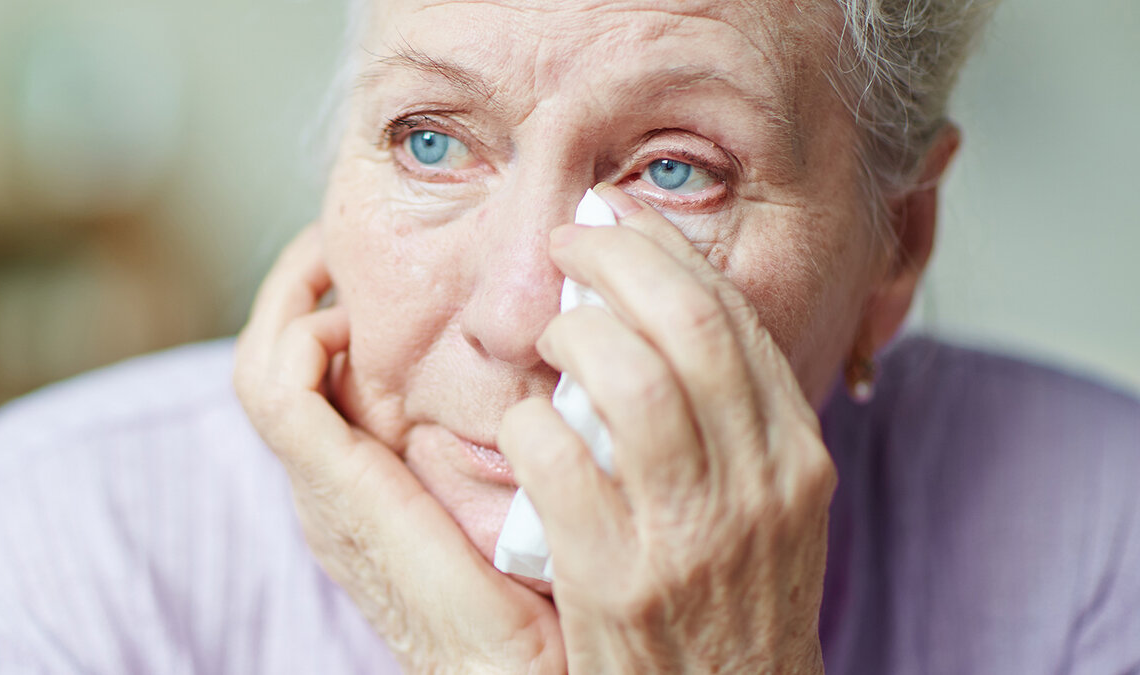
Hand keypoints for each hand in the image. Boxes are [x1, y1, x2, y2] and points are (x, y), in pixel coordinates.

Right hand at [233, 225, 564, 673]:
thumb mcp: (505, 488)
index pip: (317, 375)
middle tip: (339, 237)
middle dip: (302, 288)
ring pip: (267, 365)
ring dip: (291, 298)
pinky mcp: (329, 488)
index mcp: (362, 481)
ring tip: (331, 254)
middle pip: (280, 359)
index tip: (375, 259)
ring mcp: (320, 486)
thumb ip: (502, 428)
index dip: (328, 307)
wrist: (505, 668)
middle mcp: (328, 480)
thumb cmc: (525, 584)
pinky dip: (298, 335)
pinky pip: (279, 389)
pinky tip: (346, 315)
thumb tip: (545, 358)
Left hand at [499, 185, 835, 673]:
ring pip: (627, 379)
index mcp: (795, 458)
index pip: (735, 319)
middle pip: (688, 325)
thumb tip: (663, 317)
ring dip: (572, 334)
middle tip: (565, 241)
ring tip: (548, 337)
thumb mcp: (770, 510)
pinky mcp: (616, 581)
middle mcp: (755, 486)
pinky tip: (524, 429)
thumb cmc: (735, 606)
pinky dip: (529, 425)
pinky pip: (560, 462)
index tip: (617, 222)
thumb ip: (734, 422)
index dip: (665, 252)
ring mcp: (688, 534)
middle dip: (615, 259)